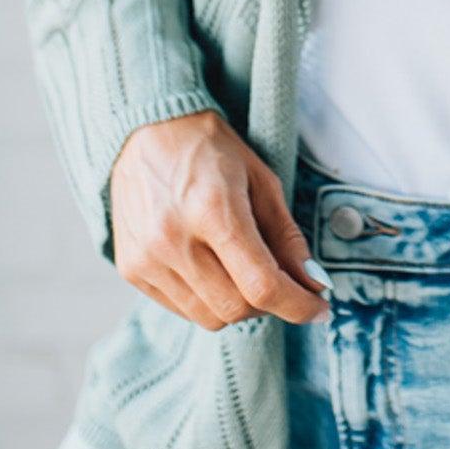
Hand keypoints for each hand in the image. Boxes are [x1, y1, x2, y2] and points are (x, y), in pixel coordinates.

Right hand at [109, 110, 331, 330]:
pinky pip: (181, 308)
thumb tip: (313, 283)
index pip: (262, 285)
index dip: (298, 305)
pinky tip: (213, 270)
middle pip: (236, 308)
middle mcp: (173, 239)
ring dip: (238, 305)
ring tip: (243, 271)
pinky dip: (207, 300)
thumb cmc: (210, 150)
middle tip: (281, 282)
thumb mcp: (262, 181)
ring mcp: (146, 258)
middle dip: (270, 304)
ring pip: (209, 317)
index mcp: (213, 210)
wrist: (146, 131)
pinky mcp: (130, 268)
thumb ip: (287, 237)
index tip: (319, 309)